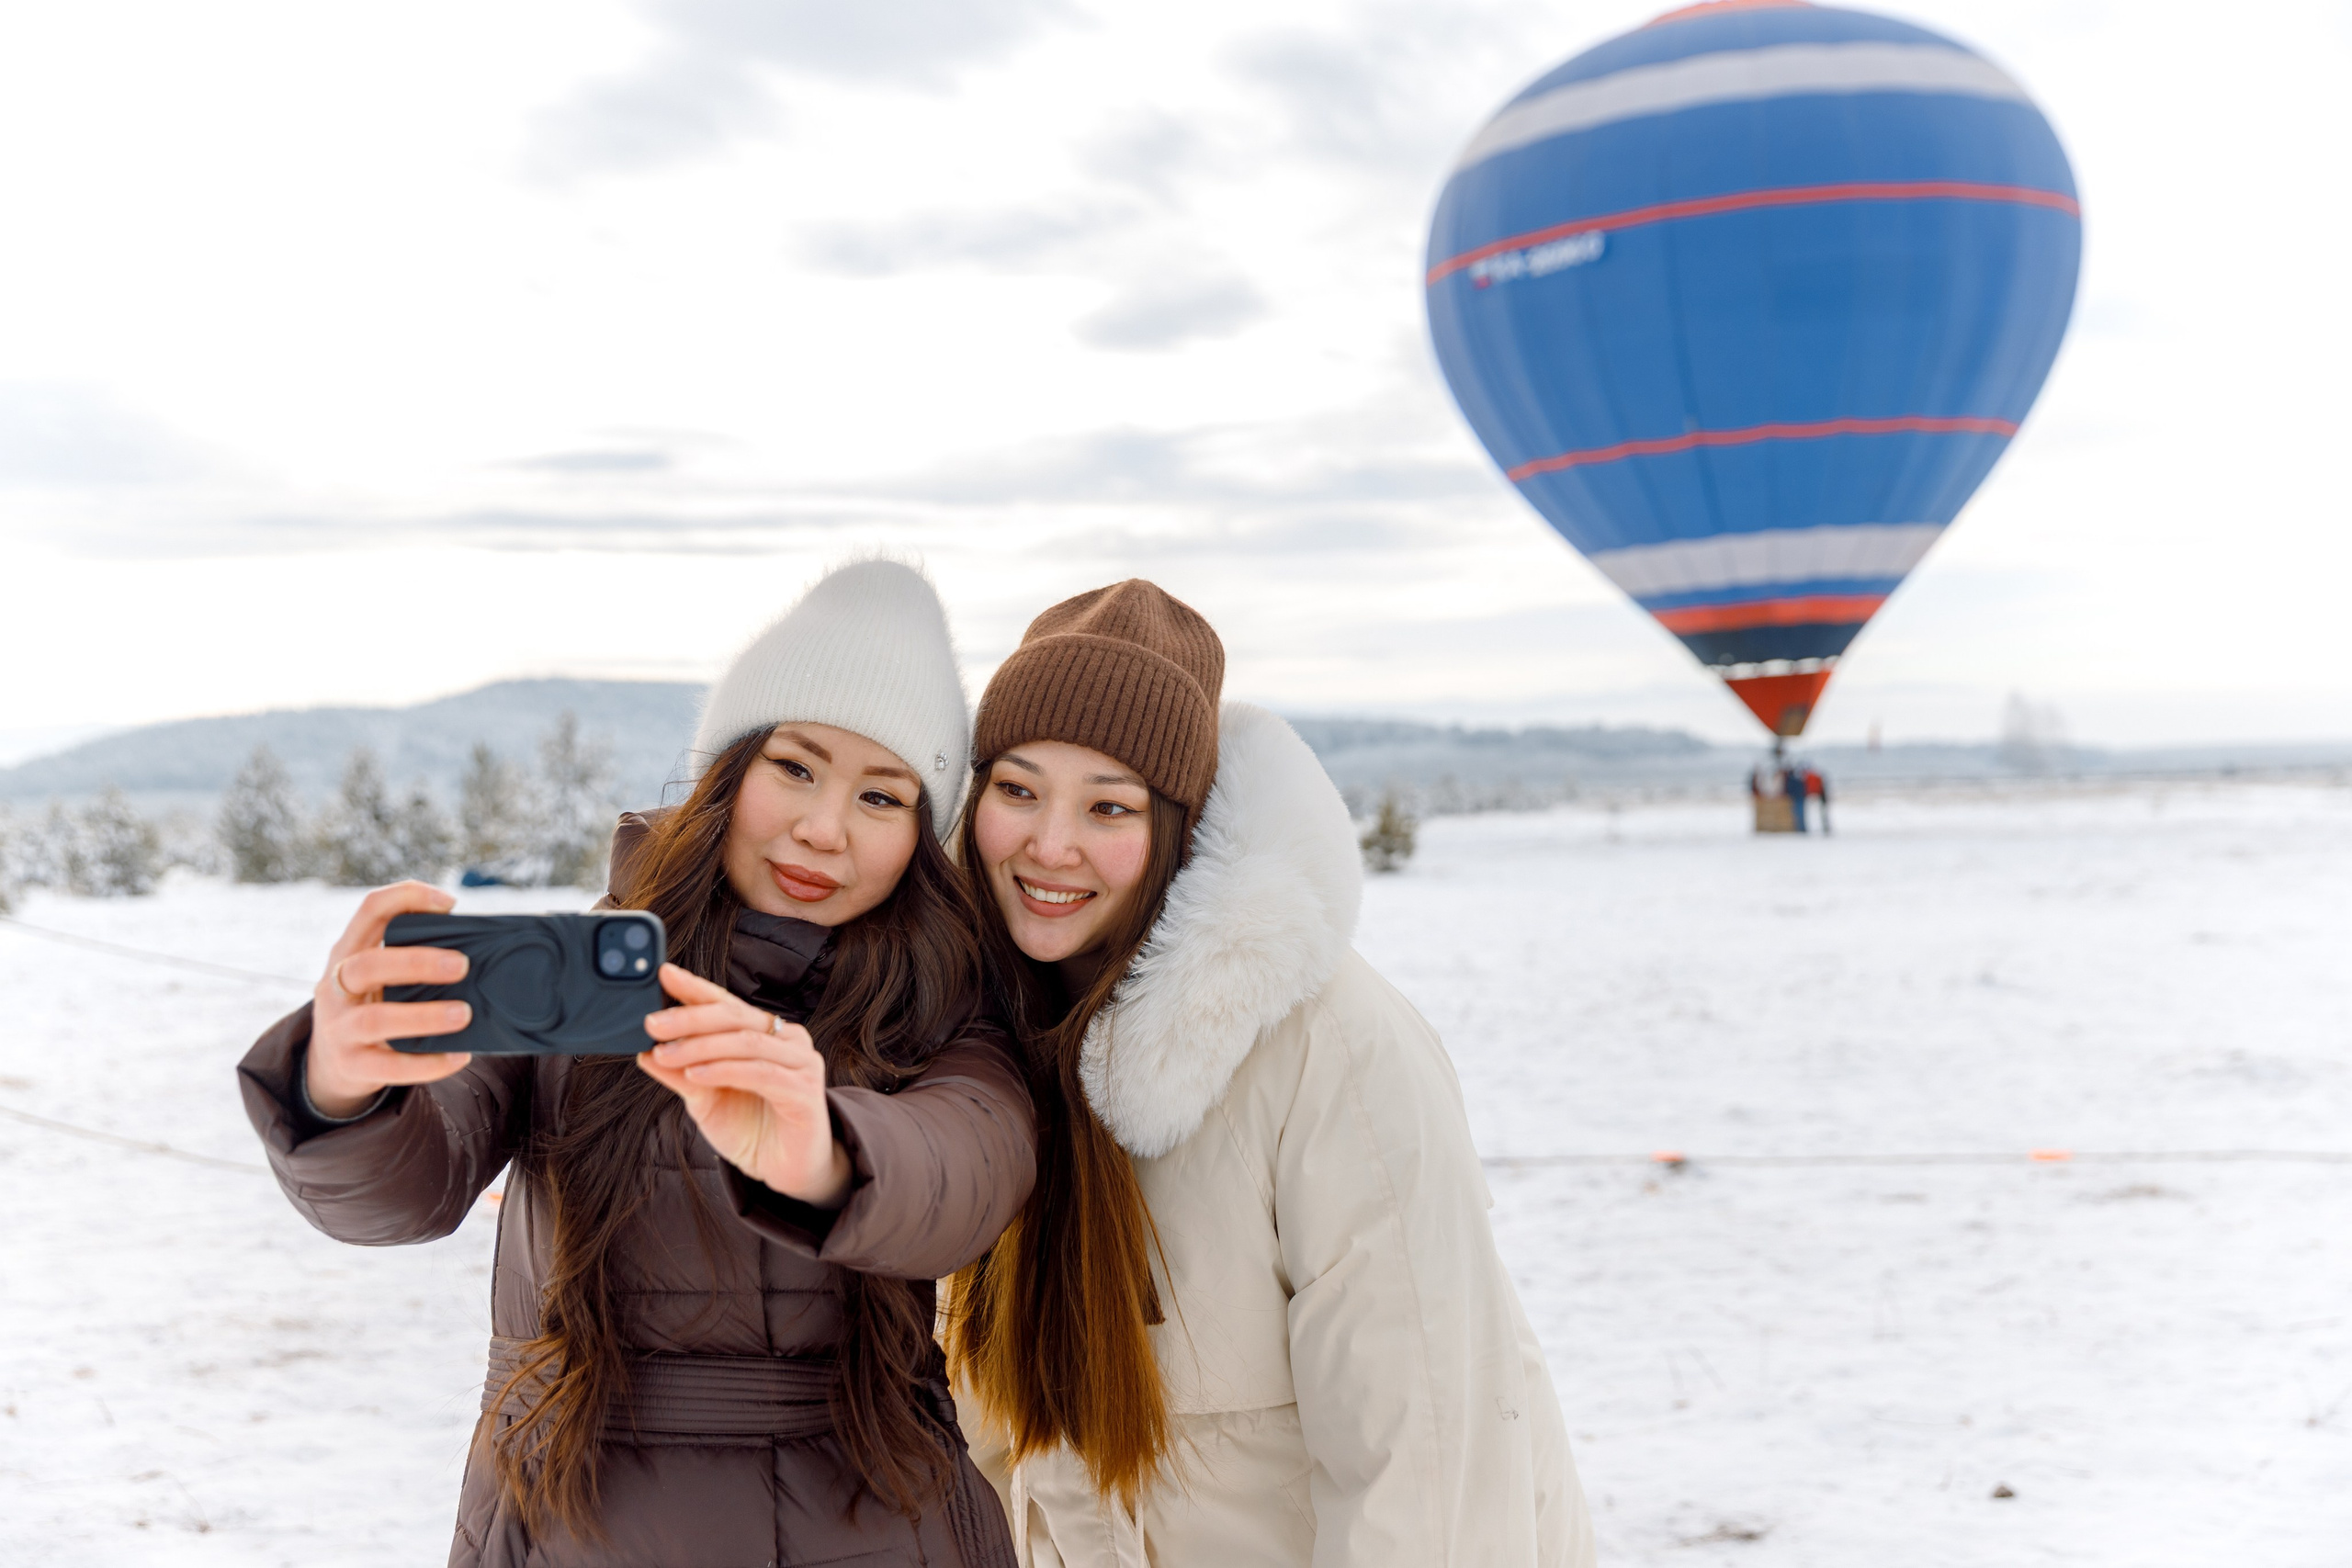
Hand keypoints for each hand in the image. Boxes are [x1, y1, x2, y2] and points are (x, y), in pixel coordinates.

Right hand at [307, 882, 473, 1118]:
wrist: (331, 1064)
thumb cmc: (373, 1004)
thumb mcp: (378, 974)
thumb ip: (410, 952)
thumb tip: (472, 934)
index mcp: (347, 952)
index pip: (370, 911)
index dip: (407, 897)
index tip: (448, 903)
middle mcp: (336, 987)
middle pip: (367, 965)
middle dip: (416, 962)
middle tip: (462, 965)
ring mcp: (338, 1029)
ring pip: (375, 1020)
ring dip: (424, 1016)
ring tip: (464, 1014)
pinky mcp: (351, 1066)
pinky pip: (388, 1067)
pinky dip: (427, 1063)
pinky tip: (458, 1056)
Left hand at [638, 963, 851, 1208]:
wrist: (787, 1171)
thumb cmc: (751, 1129)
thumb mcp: (704, 1099)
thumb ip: (680, 1074)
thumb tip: (644, 1052)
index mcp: (764, 1033)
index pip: (725, 1003)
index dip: (695, 988)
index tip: (663, 974)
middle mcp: (786, 1039)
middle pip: (735, 1017)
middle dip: (690, 1018)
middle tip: (652, 1023)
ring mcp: (801, 1062)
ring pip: (746, 1042)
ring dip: (701, 1046)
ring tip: (666, 1054)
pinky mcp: (806, 1091)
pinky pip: (761, 1073)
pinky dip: (725, 1070)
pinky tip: (697, 1075)